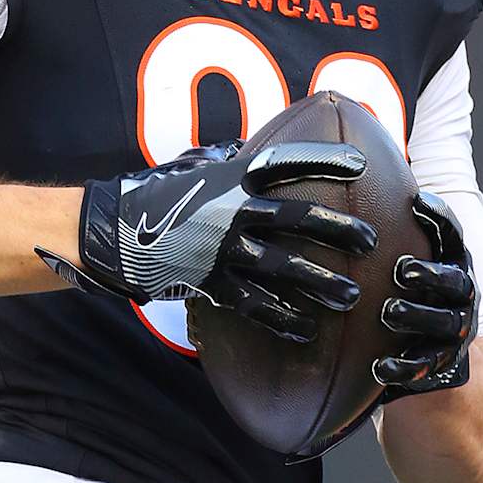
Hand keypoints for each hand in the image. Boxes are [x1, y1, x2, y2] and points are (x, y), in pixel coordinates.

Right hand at [44, 136, 377, 342]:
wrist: (112, 232)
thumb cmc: (157, 195)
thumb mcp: (194, 168)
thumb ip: (230, 164)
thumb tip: (257, 153)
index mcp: (230, 177)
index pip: (285, 161)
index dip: (323, 160)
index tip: (359, 163)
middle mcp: (231, 212)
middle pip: (296, 218)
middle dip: (337, 230)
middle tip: (371, 241)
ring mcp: (222, 251)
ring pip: (283, 269)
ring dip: (320, 284)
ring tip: (352, 298)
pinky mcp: (211, 285)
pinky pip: (255, 306)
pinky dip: (283, 319)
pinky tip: (307, 329)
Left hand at [374, 192, 477, 395]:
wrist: (430, 354)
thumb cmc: (402, 292)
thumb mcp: (400, 260)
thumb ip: (384, 233)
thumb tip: (339, 178)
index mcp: (451, 261)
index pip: (452, 234)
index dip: (439, 217)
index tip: (416, 202)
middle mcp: (459, 294)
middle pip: (454, 281)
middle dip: (430, 274)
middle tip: (401, 270)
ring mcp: (454, 329)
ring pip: (443, 322)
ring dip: (416, 316)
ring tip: (388, 313)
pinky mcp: (441, 362)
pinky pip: (426, 365)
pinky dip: (405, 366)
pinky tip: (380, 367)